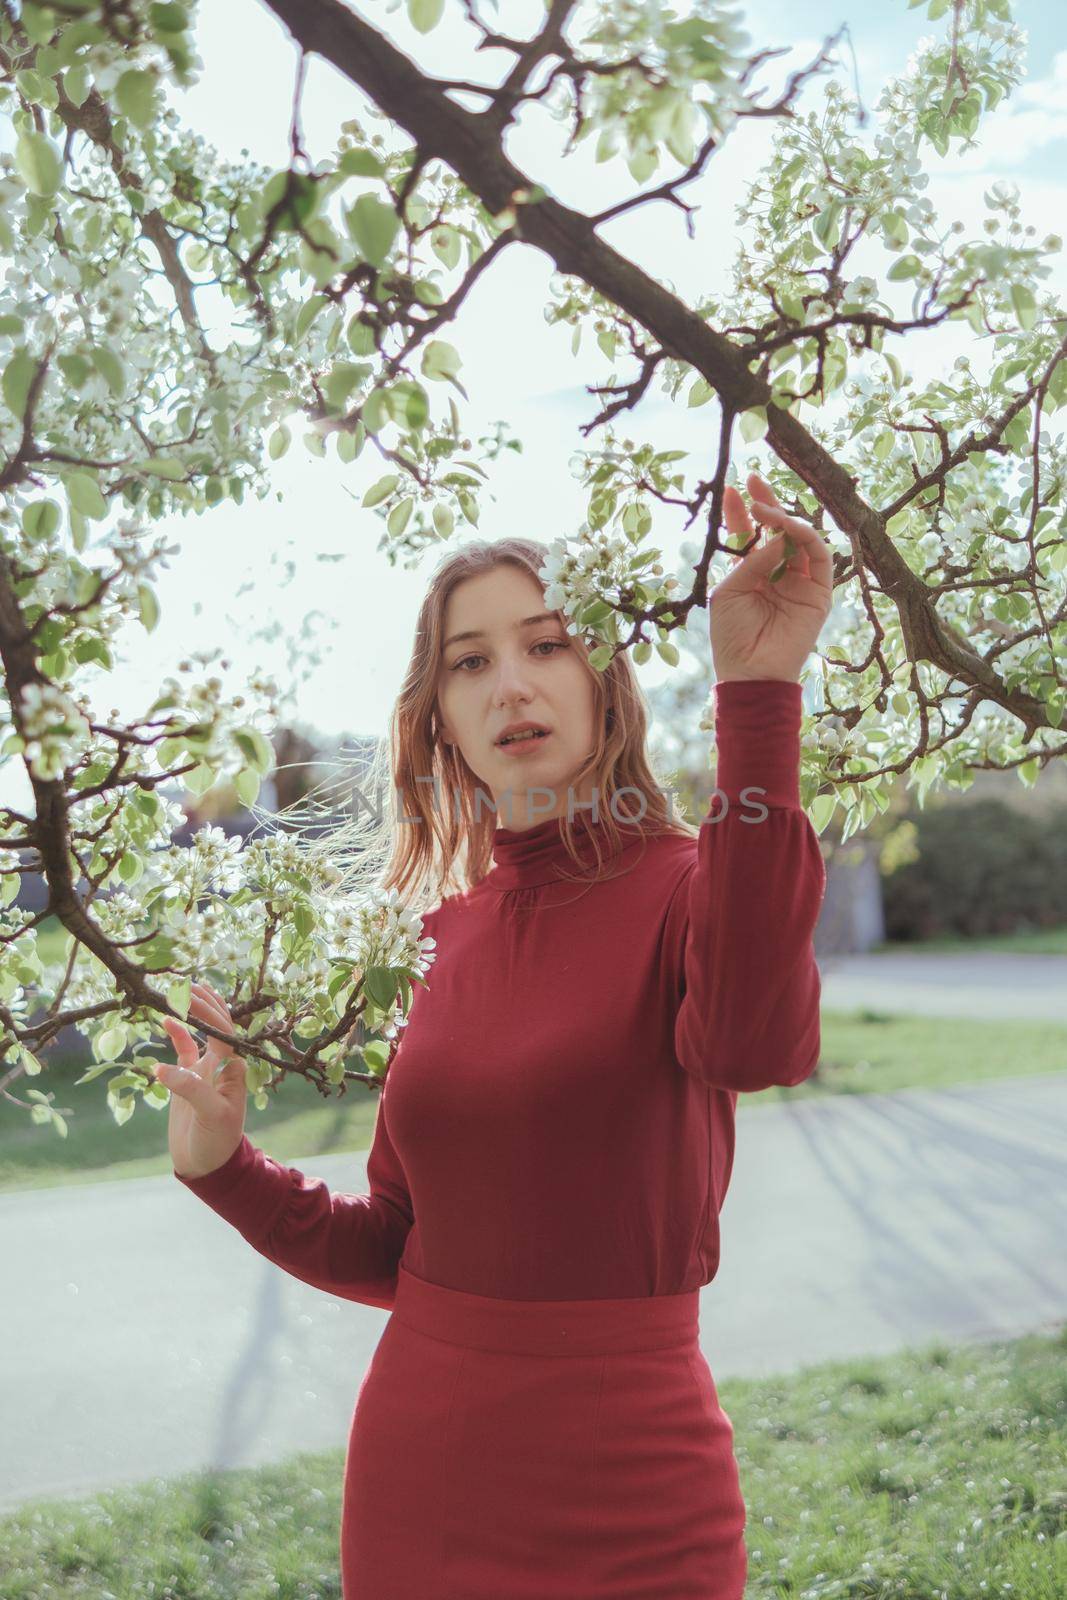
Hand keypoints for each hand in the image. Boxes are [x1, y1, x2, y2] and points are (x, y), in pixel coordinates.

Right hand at [157, 982, 247, 1179]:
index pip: (224, 1031)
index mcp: (234, 1068)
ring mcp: (205, 1070)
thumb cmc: (217, 1141)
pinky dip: (176, 1035)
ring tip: (177, 992)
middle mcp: (223, 1064)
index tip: (191, 996)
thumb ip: (190, 1089)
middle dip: (204, 1003)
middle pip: (217, 1025)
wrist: (207, 1166)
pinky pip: (184, 1050)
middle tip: (185, 983)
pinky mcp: (189, 1080)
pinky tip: (165, 1021)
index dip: (210, 1012)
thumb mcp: (211, 1115)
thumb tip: (162, 1067)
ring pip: (201, 1033)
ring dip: (192, 1013)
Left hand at [710, 472, 833, 683]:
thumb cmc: (732, 635)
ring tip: (767, 511)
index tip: (733, 488)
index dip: (743, 511)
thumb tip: (777, 535)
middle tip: (754, 481)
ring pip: (801, 539)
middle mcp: (778, 573)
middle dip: (767, 504)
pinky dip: (806, 538)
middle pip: (778, 530)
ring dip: (785, 519)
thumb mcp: (730, 590)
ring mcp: (800, 582)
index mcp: (752, 573)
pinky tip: (788, 529)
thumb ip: (751, 560)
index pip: (750, 535)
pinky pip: (820, 557)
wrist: (750, 672)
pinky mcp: (819, 593)